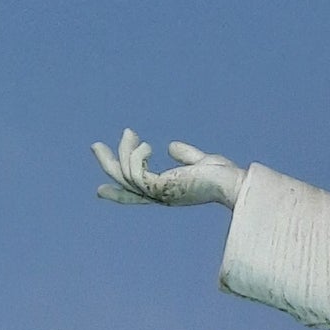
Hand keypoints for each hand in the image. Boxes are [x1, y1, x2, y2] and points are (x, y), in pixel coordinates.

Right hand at [92, 131, 242, 208]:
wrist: (235, 184)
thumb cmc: (223, 176)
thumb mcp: (199, 162)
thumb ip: (185, 155)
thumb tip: (171, 147)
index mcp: (167, 191)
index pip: (137, 194)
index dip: (118, 193)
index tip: (100, 189)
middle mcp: (160, 196)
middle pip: (124, 185)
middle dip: (108, 165)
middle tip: (95, 145)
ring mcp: (160, 193)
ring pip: (126, 175)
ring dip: (124, 151)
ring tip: (130, 133)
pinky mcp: (162, 187)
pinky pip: (136, 173)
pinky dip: (135, 156)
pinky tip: (145, 145)